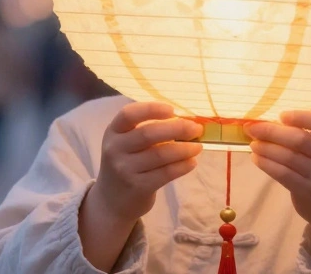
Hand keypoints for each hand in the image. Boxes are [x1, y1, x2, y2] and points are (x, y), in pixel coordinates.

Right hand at [79, 102, 202, 272]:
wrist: (112, 201)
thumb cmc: (127, 164)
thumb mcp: (126, 144)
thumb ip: (147, 131)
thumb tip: (185, 122)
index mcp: (113, 132)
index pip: (129, 114)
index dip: (151, 109)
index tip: (172, 110)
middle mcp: (115, 149)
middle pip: (148, 133)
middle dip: (177, 128)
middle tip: (196, 129)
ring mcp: (125, 169)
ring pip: (160, 154)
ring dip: (184, 149)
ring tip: (198, 147)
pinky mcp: (138, 187)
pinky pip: (166, 173)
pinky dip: (182, 166)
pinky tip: (192, 162)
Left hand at [246, 111, 310, 264]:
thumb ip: (308, 136)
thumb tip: (268, 123)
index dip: (301, 116)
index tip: (281, 115)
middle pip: (301, 139)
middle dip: (272, 131)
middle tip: (252, 128)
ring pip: (288, 157)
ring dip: (266, 148)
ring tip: (252, 144)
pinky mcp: (308, 191)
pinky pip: (283, 174)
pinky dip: (266, 164)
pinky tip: (256, 158)